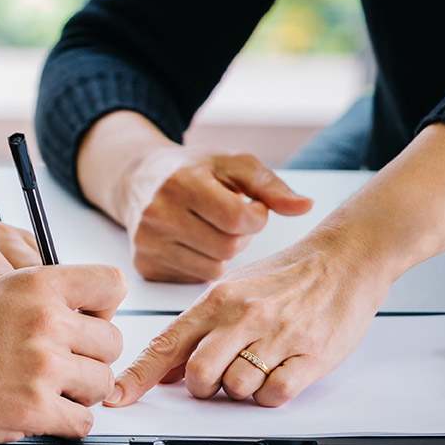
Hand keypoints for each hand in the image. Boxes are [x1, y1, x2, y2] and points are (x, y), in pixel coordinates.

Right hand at [0, 264, 125, 444]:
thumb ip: (40, 300)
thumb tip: (86, 318)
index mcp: (34, 283)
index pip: (111, 283)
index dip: (104, 309)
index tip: (88, 323)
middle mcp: (43, 319)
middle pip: (112, 342)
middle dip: (90, 359)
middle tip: (60, 368)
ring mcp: (41, 365)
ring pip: (101, 383)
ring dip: (79, 393)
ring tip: (45, 392)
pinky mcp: (34, 407)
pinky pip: (81, 421)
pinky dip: (64, 424)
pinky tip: (37, 414)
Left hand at [106, 229, 390, 407]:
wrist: (347, 257)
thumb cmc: (286, 275)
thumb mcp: (232, 291)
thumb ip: (196, 330)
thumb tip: (163, 370)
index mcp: (216, 300)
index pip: (165, 345)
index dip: (137, 377)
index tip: (116, 398)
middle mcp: (243, 317)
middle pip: (198, 376)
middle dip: (204, 386)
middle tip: (221, 374)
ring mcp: (278, 336)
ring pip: (236, 390)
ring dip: (243, 390)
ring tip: (259, 364)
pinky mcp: (311, 355)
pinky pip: (275, 394)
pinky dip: (272, 394)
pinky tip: (279, 372)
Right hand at [121, 147, 312, 281]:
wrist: (139, 178)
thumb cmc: (193, 170)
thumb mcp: (233, 165)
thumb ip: (271, 186)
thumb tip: (305, 206)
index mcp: (181, 182)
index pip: (237, 219)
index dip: (256, 216)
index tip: (251, 206)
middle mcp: (157, 214)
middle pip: (227, 248)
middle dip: (240, 236)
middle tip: (229, 219)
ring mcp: (148, 243)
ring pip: (212, 269)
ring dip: (222, 253)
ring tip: (210, 229)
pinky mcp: (145, 265)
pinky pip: (193, 280)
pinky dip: (201, 264)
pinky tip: (192, 243)